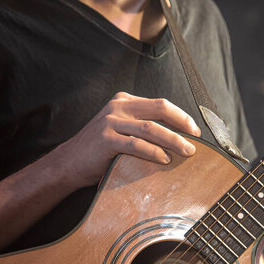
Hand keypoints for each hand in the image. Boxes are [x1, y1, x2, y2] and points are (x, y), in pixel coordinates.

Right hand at [58, 92, 200, 186]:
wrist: (68, 162)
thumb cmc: (99, 149)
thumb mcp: (119, 128)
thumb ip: (140, 125)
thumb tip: (175, 135)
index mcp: (124, 100)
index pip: (160, 104)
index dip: (181, 116)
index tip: (195, 130)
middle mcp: (118, 107)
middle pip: (159, 110)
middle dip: (182, 125)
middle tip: (195, 139)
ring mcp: (110, 122)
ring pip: (151, 128)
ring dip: (172, 140)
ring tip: (186, 151)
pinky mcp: (105, 139)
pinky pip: (135, 144)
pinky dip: (153, 152)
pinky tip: (164, 159)